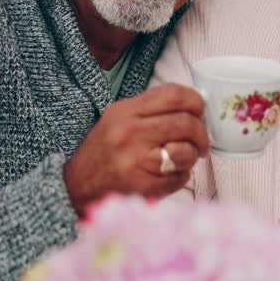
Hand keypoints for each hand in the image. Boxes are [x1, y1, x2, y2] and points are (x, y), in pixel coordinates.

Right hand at [62, 83, 209, 215]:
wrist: (77, 184)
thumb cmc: (106, 149)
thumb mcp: (120, 117)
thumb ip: (153, 109)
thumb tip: (196, 105)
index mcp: (127, 111)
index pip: (174, 95)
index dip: (196, 101)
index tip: (199, 112)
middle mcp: (130, 133)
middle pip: (186, 124)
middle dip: (202, 134)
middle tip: (201, 142)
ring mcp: (135, 160)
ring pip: (186, 152)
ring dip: (193, 156)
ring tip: (185, 159)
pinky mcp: (141, 185)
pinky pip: (179, 178)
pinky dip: (181, 176)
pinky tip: (169, 175)